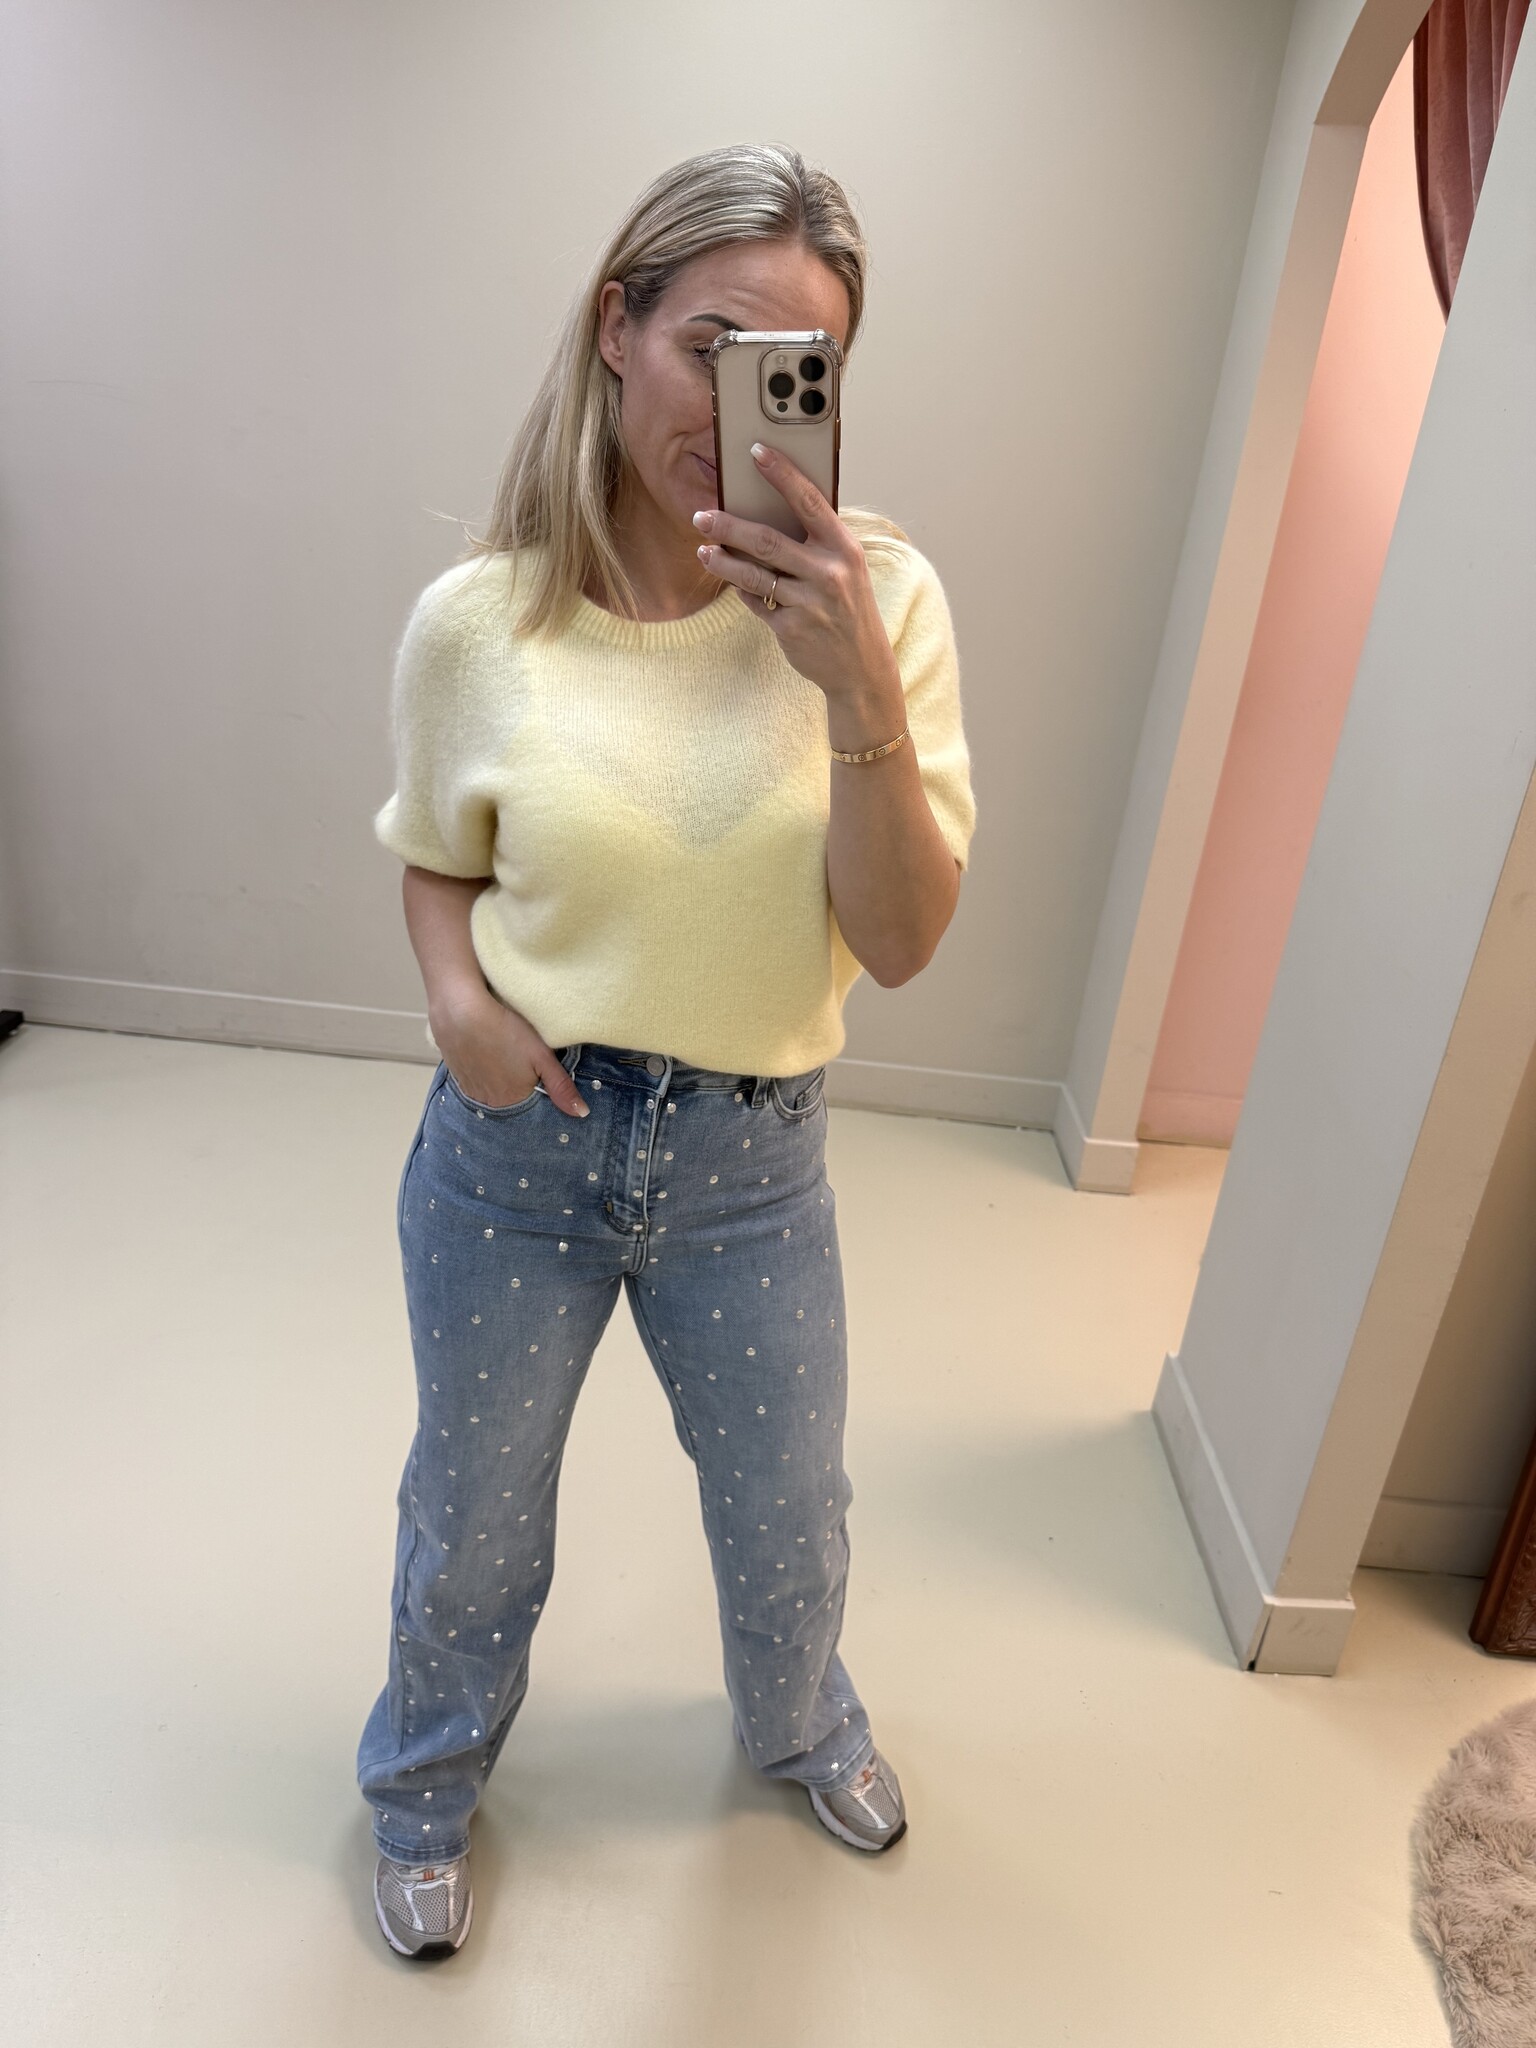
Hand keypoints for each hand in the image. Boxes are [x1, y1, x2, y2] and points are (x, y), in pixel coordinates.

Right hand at [431, 989, 588, 1117]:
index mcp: (510, 1101)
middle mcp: (488, 1101)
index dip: (537, 1090)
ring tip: (504, 1054)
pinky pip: (476, 1080)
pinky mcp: (456, 1074)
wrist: (459, 1010)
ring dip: (500, 1078)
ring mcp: (469, 1088)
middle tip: (521, 1060)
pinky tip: (488, 1053)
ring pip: (492, 1089)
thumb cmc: (504, 1030)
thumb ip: (561, 1087)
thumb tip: (582, 1114)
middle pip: (511, 1100)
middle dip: (519, 1086)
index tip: (539, 1074)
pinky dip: (483, 1071)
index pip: (531, 1107)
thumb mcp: (541, 1056)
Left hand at [691, 443, 899, 701]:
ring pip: (753, 575)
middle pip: (767, 541)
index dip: (782, 474)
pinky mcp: (791, 629)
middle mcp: (829, 574)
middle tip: (700, 516)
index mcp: (845, 549)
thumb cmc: (849, 608)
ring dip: (722, 561)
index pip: (809, 502)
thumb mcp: (847, 570)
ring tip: (703, 551)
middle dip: (729, 526)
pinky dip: (743, 592)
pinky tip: (734, 584)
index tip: (756, 451)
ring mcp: (809, 604)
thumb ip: (817, 543)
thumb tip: (766, 511)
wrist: (862, 668)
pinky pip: (757, 603)